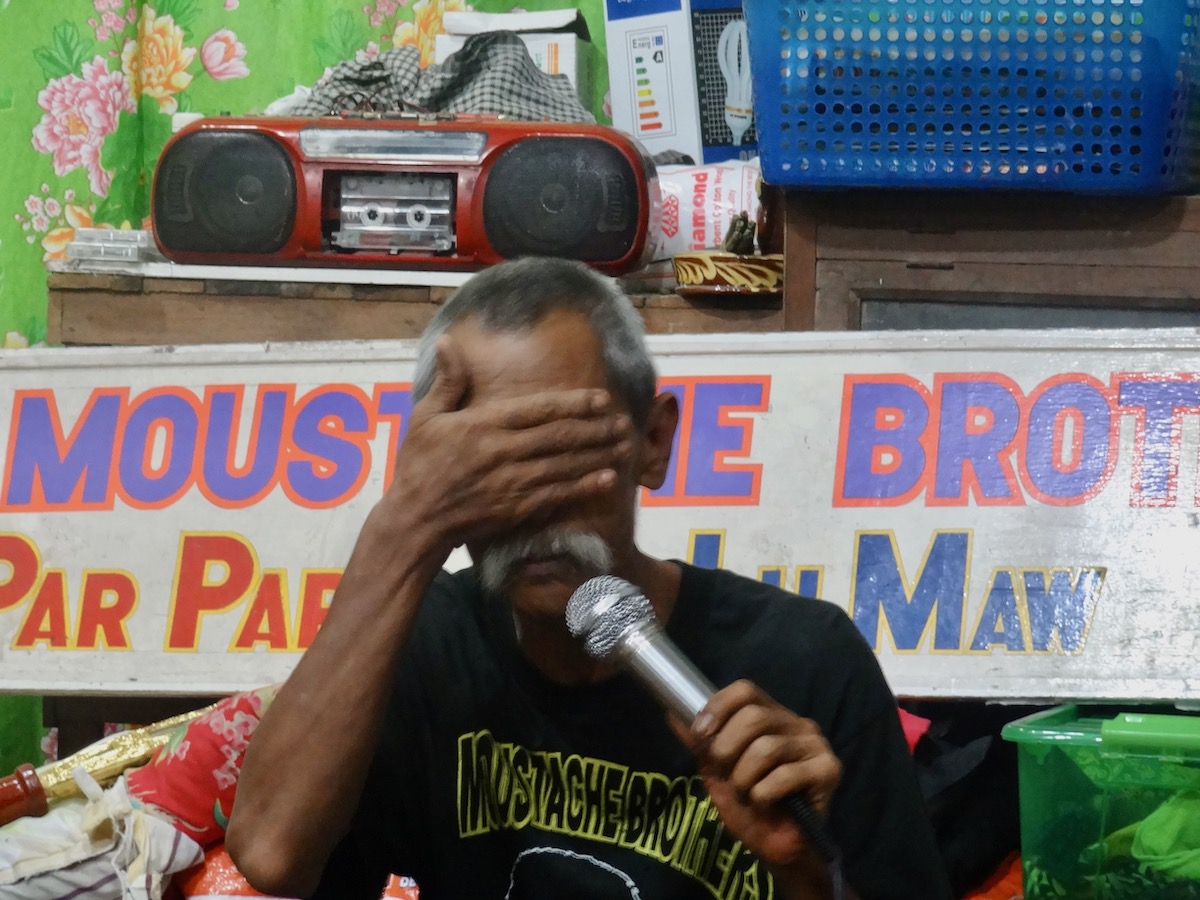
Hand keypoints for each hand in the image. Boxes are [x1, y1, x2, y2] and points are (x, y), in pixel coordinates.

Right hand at [385, 334, 633, 553]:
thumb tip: (450, 342)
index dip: (574, 403)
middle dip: (597, 428)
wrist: (415, 520)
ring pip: (565, 465)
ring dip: (599, 455)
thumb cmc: (418, 466)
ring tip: (625, 446)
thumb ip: (447, 382)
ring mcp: (512, 482)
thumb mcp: (425, 418)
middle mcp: (503, 452)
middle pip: (560, 436)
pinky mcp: (516, 508)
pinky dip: (585, 486)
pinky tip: (608, 479)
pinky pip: (558, 495)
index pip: (538, 409)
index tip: (601, 399)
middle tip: (626, 422)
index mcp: (483, 425)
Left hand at [676, 680, 841, 868]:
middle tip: (727, 776)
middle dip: (727, 750)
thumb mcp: (717, 771)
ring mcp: (816, 746)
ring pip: (766, 749)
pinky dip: (763, 796)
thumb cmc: (749, 807)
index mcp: (772, 716)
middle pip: (754, 717)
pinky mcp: (829, 770)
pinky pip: (783, 776)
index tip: (700, 733)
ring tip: (748, 794)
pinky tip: (767, 805)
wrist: (776, 849)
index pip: (745, 690)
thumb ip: (700, 743)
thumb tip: (672, 714)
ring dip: (744, 779)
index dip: (719, 707)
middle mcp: (798, 724)